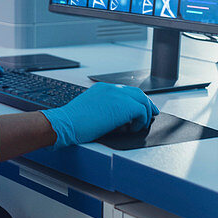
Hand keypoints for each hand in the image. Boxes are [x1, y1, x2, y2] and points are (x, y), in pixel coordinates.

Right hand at [39, 82, 157, 148]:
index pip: (126, 91)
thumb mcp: (91, 109)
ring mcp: (119, 96)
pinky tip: (131, 129)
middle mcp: (113, 88)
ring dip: (144, 115)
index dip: (136, 100)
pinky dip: (140, 122)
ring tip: (138, 126)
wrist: (65, 123)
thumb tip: (119, 119)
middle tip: (151, 115)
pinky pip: (142, 113)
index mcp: (103, 88)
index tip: (141, 108)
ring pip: (143, 102)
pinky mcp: (125, 107)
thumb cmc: (73, 122)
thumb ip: (105, 108)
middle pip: (138, 93)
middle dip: (147, 105)